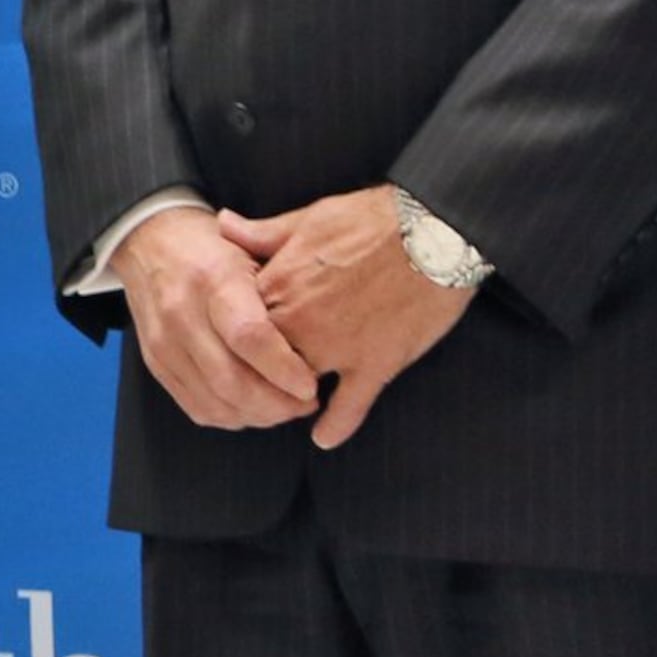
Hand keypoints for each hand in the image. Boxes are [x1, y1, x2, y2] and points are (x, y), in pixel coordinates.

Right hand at [110, 206, 320, 431]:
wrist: (150, 242)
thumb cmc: (213, 247)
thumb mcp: (251, 248)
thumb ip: (283, 287)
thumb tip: (324, 334)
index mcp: (212, 279)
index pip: (249, 336)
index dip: (284, 369)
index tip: (312, 385)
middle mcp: (181, 314)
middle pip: (232, 381)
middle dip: (278, 404)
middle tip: (307, 402)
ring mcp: (164, 343)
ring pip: (217, 402)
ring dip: (259, 415)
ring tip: (286, 406)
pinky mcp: (156, 364)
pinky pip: (199, 408)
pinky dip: (233, 415)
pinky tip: (254, 406)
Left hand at [224, 188, 475, 450]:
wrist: (434, 232)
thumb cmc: (371, 218)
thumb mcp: (307, 218)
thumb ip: (261, 233)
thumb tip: (222, 225)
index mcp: (277, 284)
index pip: (235, 322)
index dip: (233, 333)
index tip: (231, 340)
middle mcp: (299, 322)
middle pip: (259, 361)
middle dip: (254, 372)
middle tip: (253, 384)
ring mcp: (337, 348)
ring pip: (295, 387)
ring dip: (288, 399)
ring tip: (284, 407)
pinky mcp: (376, 365)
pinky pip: (349, 406)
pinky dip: (336, 425)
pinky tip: (324, 438)